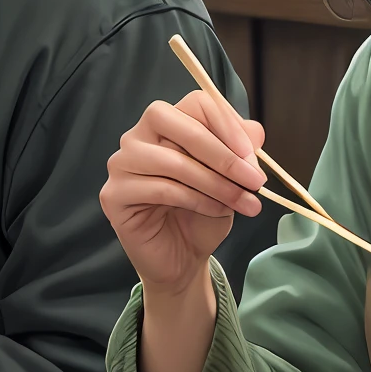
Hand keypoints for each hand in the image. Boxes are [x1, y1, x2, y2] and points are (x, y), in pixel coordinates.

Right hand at [100, 91, 265, 371]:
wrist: (185, 268)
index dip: (225, 123)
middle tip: (253, 176)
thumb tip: (259, 131)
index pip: (192, 103)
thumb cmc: (208, 220)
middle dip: (217, 147)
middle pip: (170, 120)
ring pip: (165, 157)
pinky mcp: (112, 199)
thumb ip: (245, 155)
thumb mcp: (236, 185)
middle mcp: (137, 139)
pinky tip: (215, 213)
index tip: (257, 152)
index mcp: (168, 126)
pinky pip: (151, 187)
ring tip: (243, 202)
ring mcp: (119, 167)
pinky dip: (189, 197)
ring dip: (210, 178)